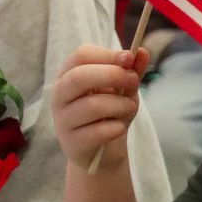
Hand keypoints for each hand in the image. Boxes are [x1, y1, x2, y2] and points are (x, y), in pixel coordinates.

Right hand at [51, 43, 151, 170]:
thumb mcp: (124, 88)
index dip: (108, 54)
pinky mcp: (72, 143)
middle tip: (133, 81)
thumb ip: (132, 70)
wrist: (103, 149)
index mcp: (69, 75)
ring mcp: (62, 120)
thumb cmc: (110, 112)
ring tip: (128, 108)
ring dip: (121, 105)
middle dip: (113, 75)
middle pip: (79, 77)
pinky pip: (99, 131)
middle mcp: (59, 96)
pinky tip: (117, 128)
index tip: (129, 59)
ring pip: (93, 105)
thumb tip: (142, 52)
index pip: (81, 55)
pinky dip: (117, 127)